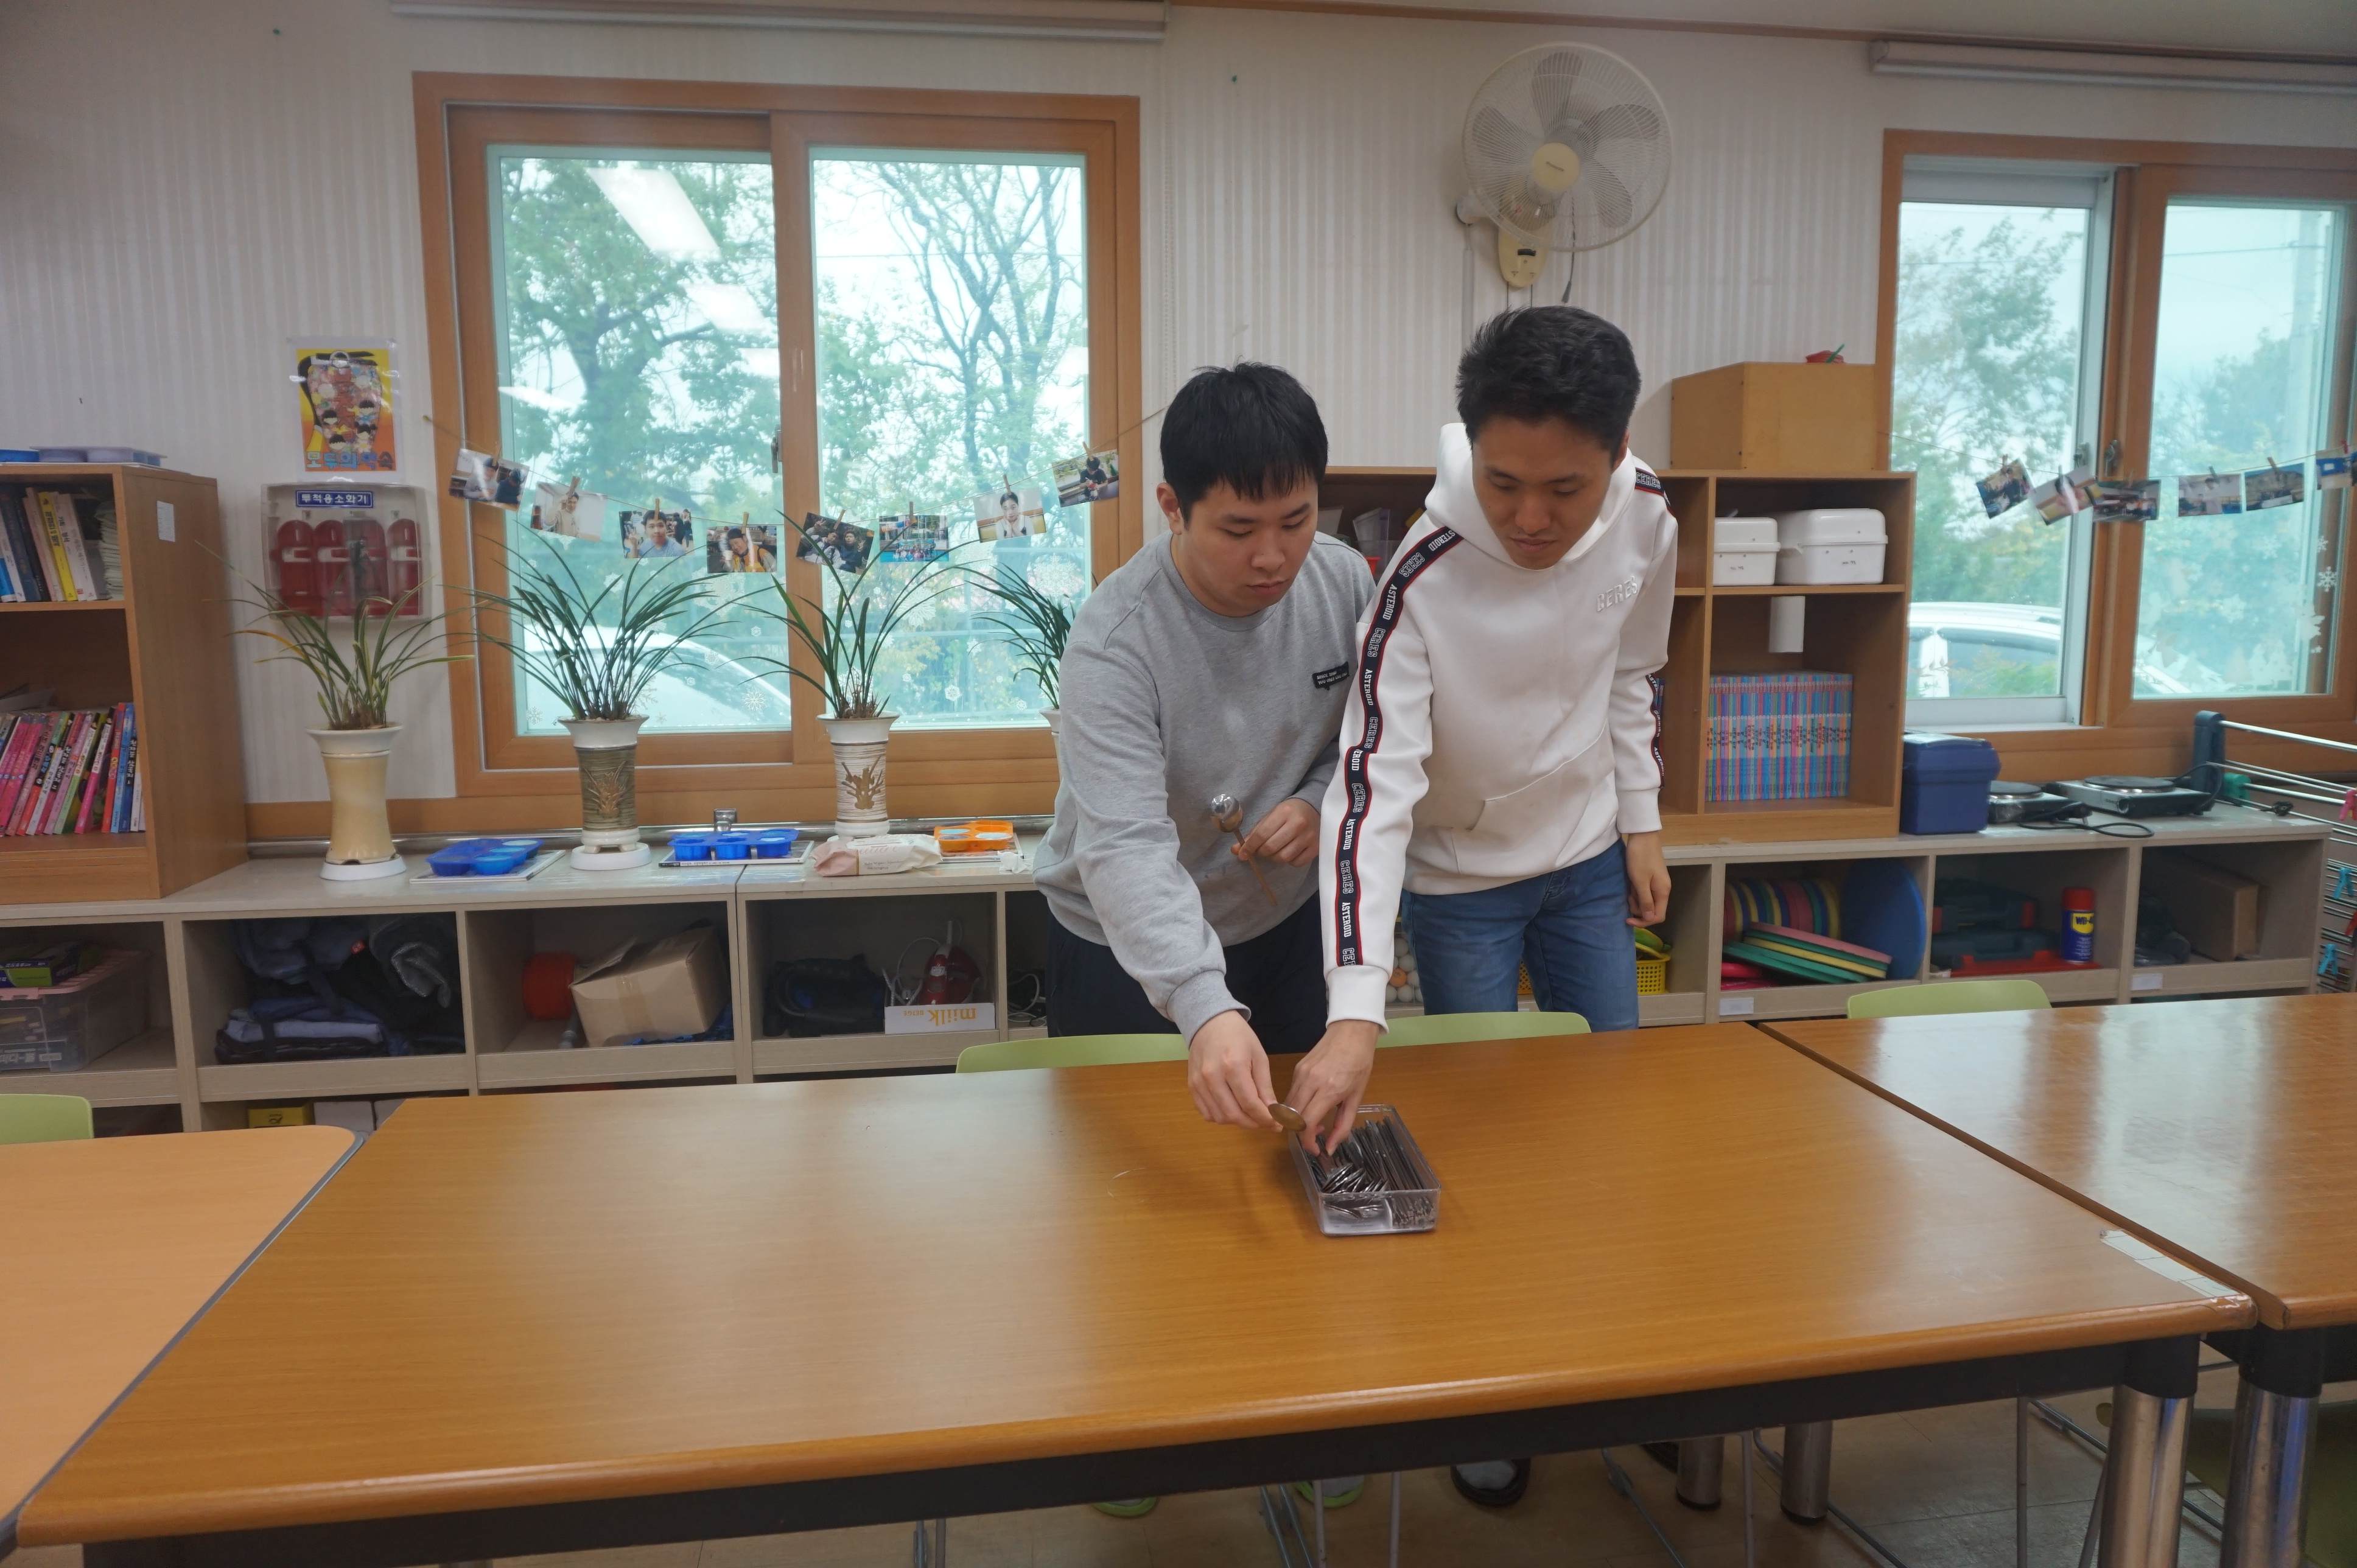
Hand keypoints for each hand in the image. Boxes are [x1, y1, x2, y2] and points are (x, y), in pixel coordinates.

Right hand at [1187, 1010, 1279, 1130]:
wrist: (1209, 1023)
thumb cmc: (1238, 1036)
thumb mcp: (1259, 1057)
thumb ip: (1265, 1086)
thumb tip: (1273, 1112)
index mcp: (1233, 1066)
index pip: (1250, 1103)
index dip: (1266, 1118)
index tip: (1277, 1124)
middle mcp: (1212, 1076)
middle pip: (1234, 1114)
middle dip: (1254, 1124)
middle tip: (1266, 1122)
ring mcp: (1199, 1083)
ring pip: (1220, 1117)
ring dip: (1238, 1122)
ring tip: (1250, 1114)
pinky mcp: (1191, 1086)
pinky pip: (1206, 1113)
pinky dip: (1221, 1117)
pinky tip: (1232, 1109)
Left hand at [1237, 797, 1319, 867]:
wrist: (1314, 809)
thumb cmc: (1289, 813)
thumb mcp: (1271, 817)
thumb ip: (1255, 833)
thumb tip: (1236, 850)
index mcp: (1284, 812)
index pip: (1261, 834)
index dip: (1249, 847)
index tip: (1242, 854)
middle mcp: (1298, 824)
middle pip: (1271, 848)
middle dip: (1261, 852)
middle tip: (1260, 850)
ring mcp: (1309, 837)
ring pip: (1283, 858)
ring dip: (1274, 857)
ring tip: (1274, 850)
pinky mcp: (1316, 848)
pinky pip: (1296, 863)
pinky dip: (1289, 861)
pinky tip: (1288, 852)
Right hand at [1286, 1020, 1380, 1154]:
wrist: (1351, 1032)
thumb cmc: (1359, 1064)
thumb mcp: (1356, 1097)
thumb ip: (1343, 1125)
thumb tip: (1330, 1147)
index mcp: (1328, 1089)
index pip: (1306, 1123)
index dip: (1307, 1142)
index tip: (1316, 1150)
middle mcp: (1310, 1082)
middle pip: (1292, 1118)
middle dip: (1301, 1134)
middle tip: (1317, 1135)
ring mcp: (1301, 1074)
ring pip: (1288, 1108)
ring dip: (1298, 1121)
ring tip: (1317, 1120)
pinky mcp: (1297, 1069)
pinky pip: (1291, 1095)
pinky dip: (1297, 1107)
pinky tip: (1312, 1105)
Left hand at [1624, 830, 1670, 925]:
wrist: (1642, 836)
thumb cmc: (1640, 858)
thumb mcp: (1640, 881)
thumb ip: (1646, 901)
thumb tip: (1650, 919)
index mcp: (1663, 892)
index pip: (1658, 917)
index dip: (1644, 922)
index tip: (1628, 919)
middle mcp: (1663, 890)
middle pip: (1652, 910)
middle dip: (1638, 908)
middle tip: (1628, 896)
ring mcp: (1657, 883)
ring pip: (1646, 901)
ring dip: (1636, 899)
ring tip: (1629, 887)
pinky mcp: (1651, 878)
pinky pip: (1644, 891)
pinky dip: (1636, 891)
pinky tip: (1630, 883)